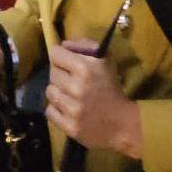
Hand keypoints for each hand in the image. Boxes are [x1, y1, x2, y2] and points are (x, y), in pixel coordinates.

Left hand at [45, 38, 142, 159]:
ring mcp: (71, 108)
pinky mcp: (68, 126)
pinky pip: (49, 111)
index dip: (61, 55)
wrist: (122, 122)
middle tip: (70, 78)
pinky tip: (67, 108)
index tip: (65, 60)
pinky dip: (57, 109)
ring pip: (49, 92)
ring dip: (58, 91)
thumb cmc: (112, 87)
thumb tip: (63, 45)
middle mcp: (76, 87)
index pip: (55, 54)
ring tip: (69, 94)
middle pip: (52, 73)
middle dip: (61, 73)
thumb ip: (85, 46)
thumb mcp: (105, 60)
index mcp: (85, 68)